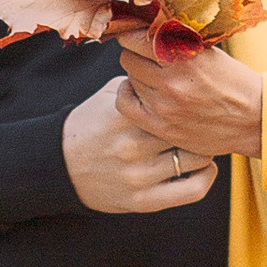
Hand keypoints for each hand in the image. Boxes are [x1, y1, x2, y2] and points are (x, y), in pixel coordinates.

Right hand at [61, 75, 219, 213]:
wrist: (60, 166)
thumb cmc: (91, 125)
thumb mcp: (109, 96)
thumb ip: (140, 82)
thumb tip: (172, 64)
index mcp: (125, 115)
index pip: (173, 99)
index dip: (190, 96)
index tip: (196, 96)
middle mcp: (132, 145)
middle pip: (188, 128)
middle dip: (200, 122)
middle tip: (204, 120)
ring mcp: (138, 176)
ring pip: (196, 158)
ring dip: (205, 149)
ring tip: (203, 142)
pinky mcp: (143, 201)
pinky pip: (192, 190)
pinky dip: (206, 177)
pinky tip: (205, 168)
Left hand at [116, 42, 265, 160]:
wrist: (256, 121)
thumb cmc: (235, 82)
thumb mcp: (210, 52)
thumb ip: (178, 39)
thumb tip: (146, 23)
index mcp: (185, 57)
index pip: (135, 37)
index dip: (134, 33)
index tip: (137, 33)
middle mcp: (171, 81)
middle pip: (129, 58)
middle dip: (137, 54)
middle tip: (150, 56)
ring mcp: (165, 107)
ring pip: (130, 79)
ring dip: (139, 75)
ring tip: (157, 76)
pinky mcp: (162, 127)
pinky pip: (126, 104)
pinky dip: (128, 94)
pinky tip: (138, 90)